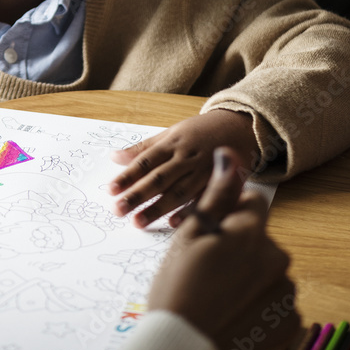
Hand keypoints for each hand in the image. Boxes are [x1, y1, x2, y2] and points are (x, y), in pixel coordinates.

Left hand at [108, 110, 258, 227]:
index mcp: (172, 144)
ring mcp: (203, 171)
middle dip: (137, 195)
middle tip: (118, 210)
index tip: (110, 190)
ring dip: (158, 208)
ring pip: (178, 192)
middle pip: (159, 179)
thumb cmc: (200, 132)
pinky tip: (174, 224)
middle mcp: (186, 158)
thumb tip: (114, 157)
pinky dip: (189, 212)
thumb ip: (144, 148)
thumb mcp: (171, 133)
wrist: (239, 126)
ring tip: (138, 222)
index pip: (145, 161)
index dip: (127, 176)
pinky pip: (203, 199)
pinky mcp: (220, 183)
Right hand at [148, 148, 298, 349]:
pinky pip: (274, 304)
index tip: (207, 237)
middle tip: (205, 271)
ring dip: (248, 277)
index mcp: (253, 233)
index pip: (251, 204)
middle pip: (259, 239)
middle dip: (238, 248)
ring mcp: (286, 294)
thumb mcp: (190, 235)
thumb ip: (217, 193)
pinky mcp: (288, 324)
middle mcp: (278, 259)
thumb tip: (230, 154)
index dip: (226, 216)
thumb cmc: (177, 289)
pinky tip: (232, 316)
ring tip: (215, 297)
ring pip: (266, 271)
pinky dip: (258, 308)